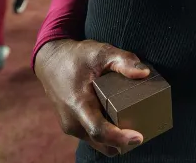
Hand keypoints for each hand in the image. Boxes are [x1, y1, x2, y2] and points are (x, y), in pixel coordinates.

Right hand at [35, 39, 150, 155]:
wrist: (50, 62)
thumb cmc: (77, 57)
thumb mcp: (102, 52)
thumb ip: (124, 61)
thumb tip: (145, 73)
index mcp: (78, 104)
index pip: (99, 130)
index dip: (120, 138)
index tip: (139, 138)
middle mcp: (72, 121)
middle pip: (102, 143)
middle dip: (123, 142)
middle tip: (144, 129)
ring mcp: (70, 126)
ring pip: (98, 143)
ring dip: (115, 139)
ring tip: (133, 122)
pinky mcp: (72, 126)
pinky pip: (92, 137)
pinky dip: (107, 134)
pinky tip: (119, 119)